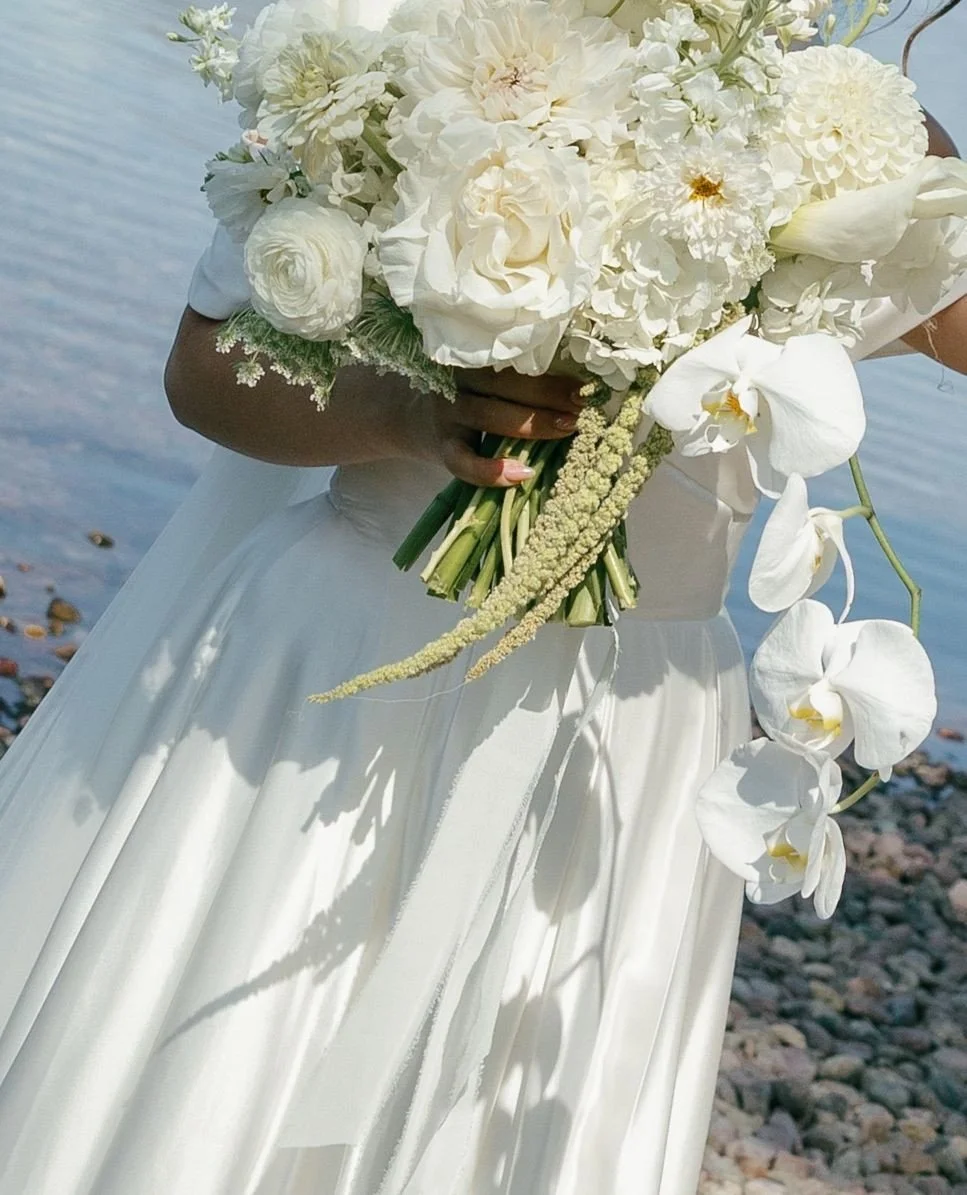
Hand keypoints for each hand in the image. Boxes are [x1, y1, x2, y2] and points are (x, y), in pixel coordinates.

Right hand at [414, 368, 585, 487]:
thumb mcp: (487, 380)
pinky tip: (522, 474)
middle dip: (548, 394)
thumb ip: (520, 380)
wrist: (406, 416)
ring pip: (489, 415)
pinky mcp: (442, 447)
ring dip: (532, 424)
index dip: (552, 373)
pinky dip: (491, 470)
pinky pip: (463, 461)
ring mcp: (448, 413)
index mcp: (476, 358)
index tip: (586, 386)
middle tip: (583, 407)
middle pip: (504, 383)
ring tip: (566, 430)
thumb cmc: (468, 397)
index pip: (515, 359)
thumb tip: (581, 390)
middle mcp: (459, 380)